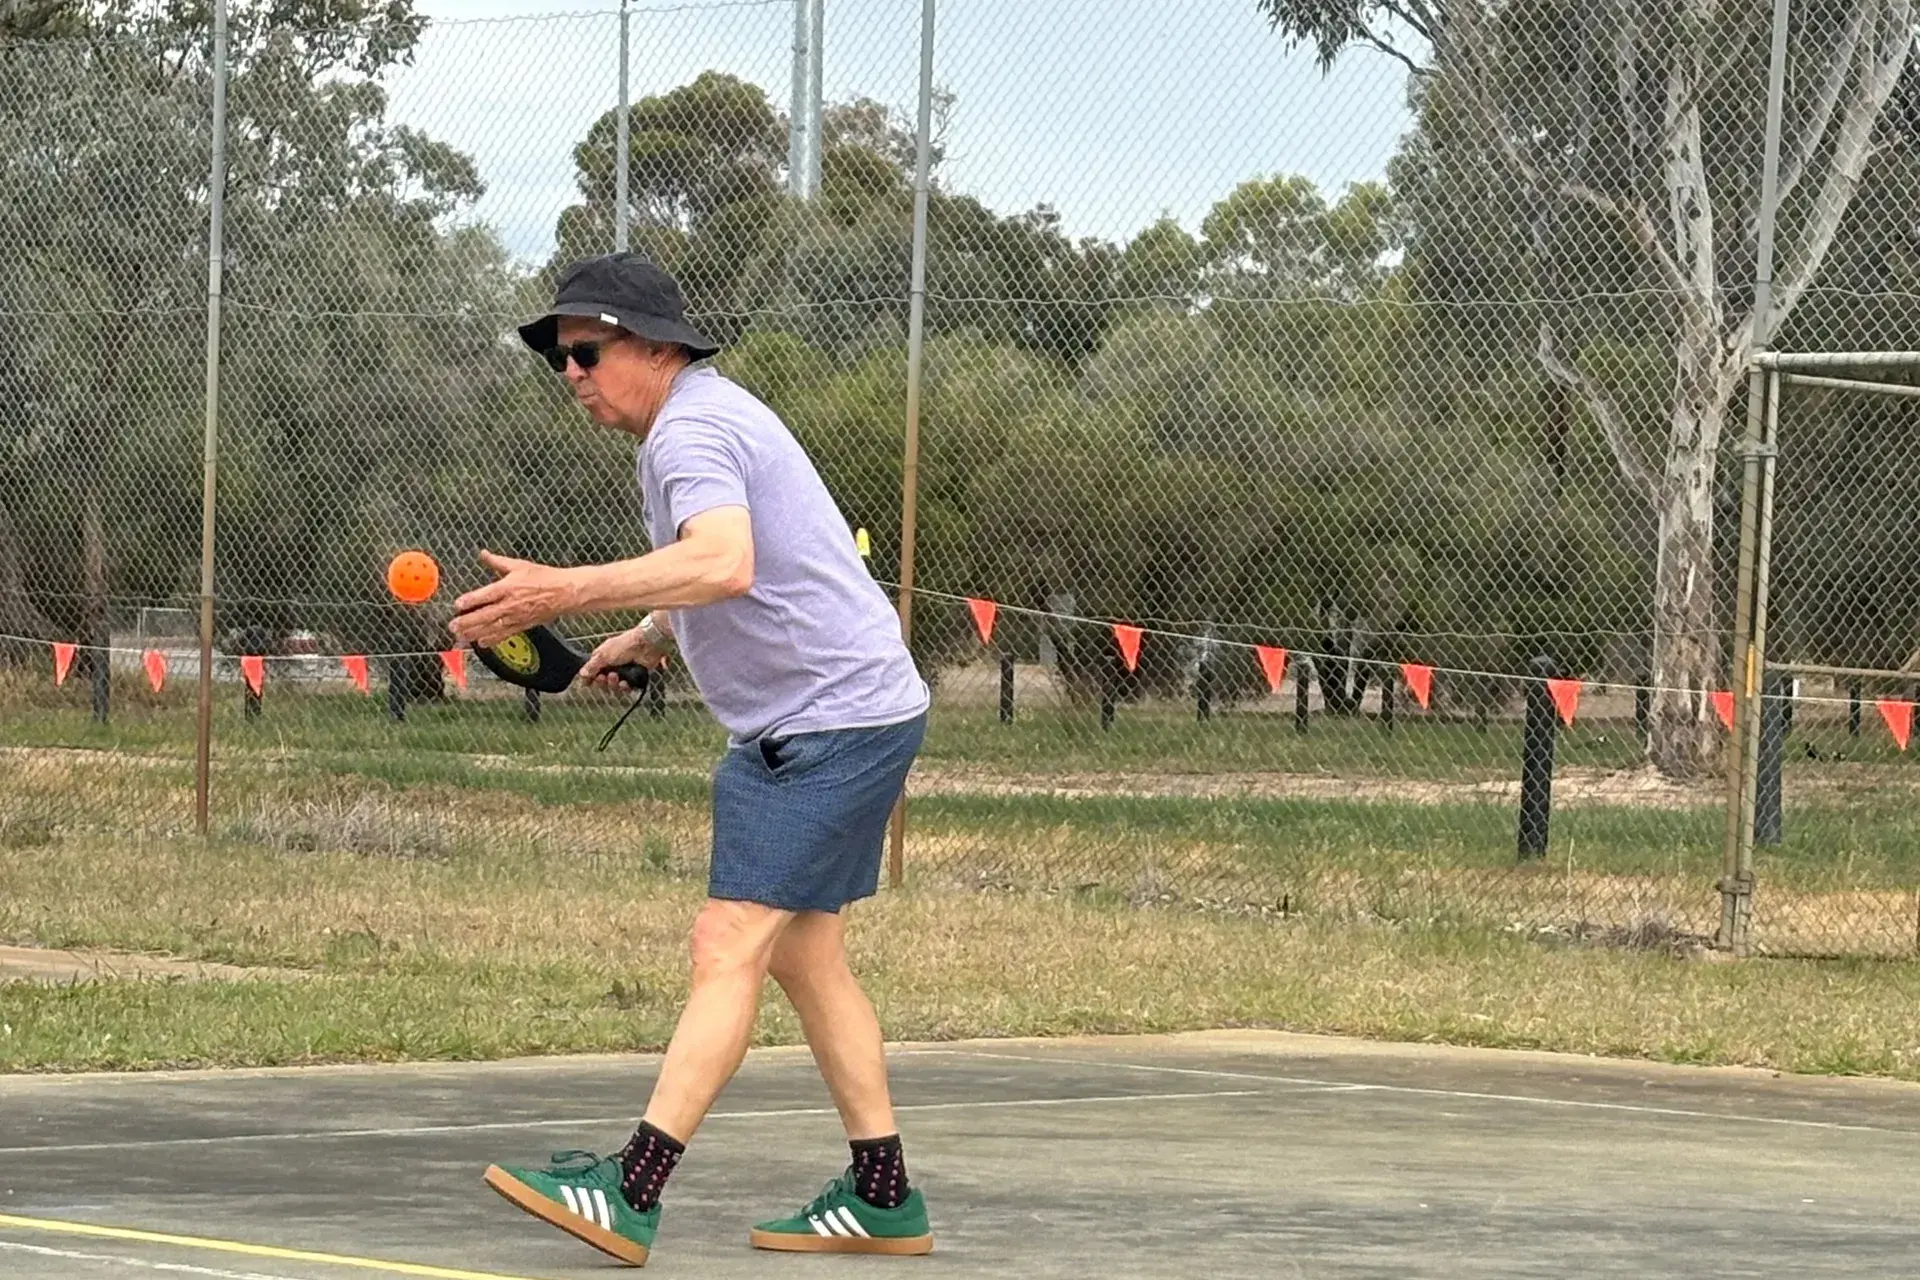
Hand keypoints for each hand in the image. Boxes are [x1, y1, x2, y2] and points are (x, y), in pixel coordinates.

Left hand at [449, 550, 577, 648]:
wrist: (565, 592)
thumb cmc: (544, 577)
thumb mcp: (519, 565)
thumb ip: (497, 561)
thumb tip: (483, 554)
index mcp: (508, 586)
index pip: (484, 595)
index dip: (470, 601)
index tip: (457, 605)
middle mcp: (510, 603)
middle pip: (484, 615)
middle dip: (467, 621)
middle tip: (453, 626)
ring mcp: (516, 616)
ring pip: (492, 627)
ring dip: (475, 633)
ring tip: (461, 636)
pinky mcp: (523, 625)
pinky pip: (505, 634)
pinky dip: (492, 640)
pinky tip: (481, 643)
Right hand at [580, 624, 668, 688]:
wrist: (646, 645)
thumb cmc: (625, 645)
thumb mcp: (604, 655)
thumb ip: (592, 666)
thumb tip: (582, 675)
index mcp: (603, 656)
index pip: (592, 671)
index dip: (590, 678)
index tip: (588, 683)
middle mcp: (613, 664)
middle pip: (603, 681)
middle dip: (602, 682)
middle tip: (604, 678)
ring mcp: (624, 671)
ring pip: (614, 686)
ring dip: (613, 685)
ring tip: (616, 678)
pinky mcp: (634, 676)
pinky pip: (626, 688)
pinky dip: (625, 688)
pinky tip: (625, 683)